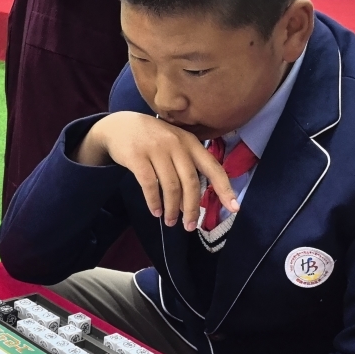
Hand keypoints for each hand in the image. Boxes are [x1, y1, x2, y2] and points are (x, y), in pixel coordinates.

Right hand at [73, 112, 238, 230]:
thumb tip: (191, 204)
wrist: (119, 126)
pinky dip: (154, 202)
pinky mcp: (137, 157)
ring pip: (171, 186)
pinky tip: (156, 211)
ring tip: (170, 222)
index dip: (225, 188)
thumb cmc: (151, 140)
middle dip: (192, 208)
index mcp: (190, 143)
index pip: (213, 168)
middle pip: (191, 182)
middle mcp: (176, 145)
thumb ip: (186, 166)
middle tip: (190, 227)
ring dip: (172, 209)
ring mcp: (156, 149)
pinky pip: (149, 185)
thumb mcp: (174, 144)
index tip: (234, 208)